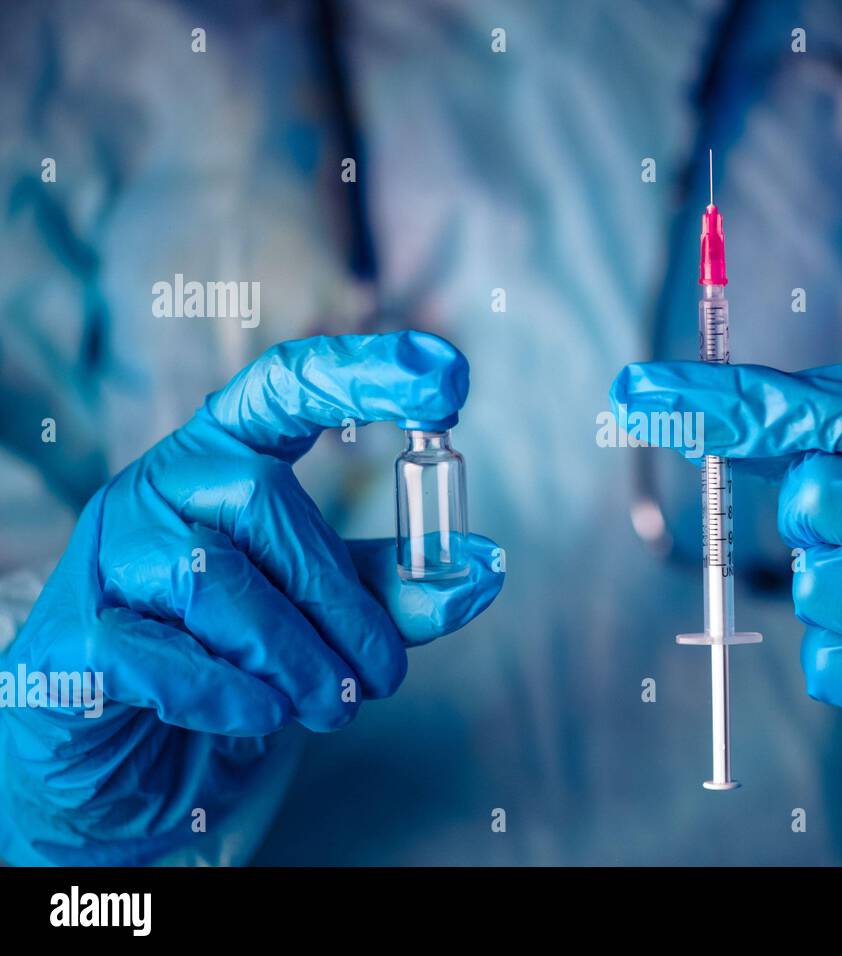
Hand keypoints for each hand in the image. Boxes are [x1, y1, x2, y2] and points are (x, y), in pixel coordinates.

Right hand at [0, 332, 503, 863]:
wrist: (121, 750)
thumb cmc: (233, 657)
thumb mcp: (325, 616)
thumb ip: (398, 590)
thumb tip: (487, 568)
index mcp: (224, 458)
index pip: (286, 384)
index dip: (363, 370)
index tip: (445, 375)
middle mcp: (158, 486)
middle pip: (265, 506)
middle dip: (342, 605)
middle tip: (382, 678)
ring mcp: (105, 557)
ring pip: (216, 583)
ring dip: (295, 657)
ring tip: (331, 705)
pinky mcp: (72, 640)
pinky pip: (158, 655)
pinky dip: (225, 693)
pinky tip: (259, 715)